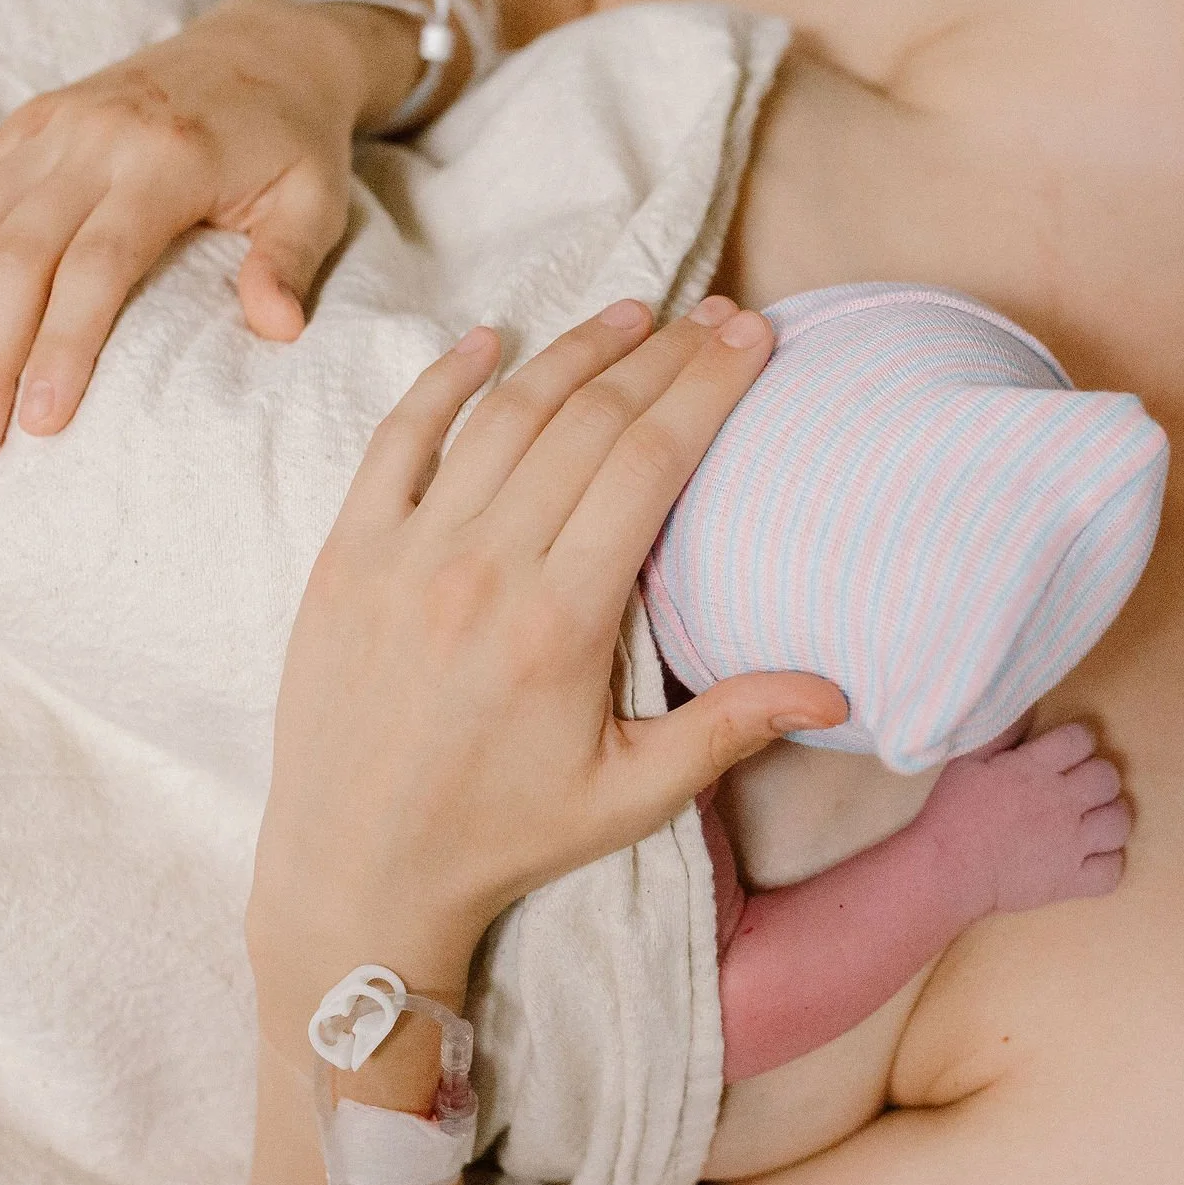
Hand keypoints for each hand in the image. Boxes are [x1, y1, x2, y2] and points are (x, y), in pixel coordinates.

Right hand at [0, 0, 382, 460]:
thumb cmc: (291, 142)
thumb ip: (289, 263)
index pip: (98, 264)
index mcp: (168, 161)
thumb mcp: (316, 199)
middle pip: (16, 253)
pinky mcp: (26, 123)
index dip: (64, 343)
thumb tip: (276, 328)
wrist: (261, 49)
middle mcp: (95, 139)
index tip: (42, 420)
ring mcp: (51, 126)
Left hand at [246, 296, 847, 1058]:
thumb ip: (729, 729)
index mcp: (561, 622)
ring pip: (502, 416)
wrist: (355, 870)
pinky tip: (489, 339)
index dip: (708, 386)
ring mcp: (406, 554)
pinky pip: (396, 440)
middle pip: (587, 422)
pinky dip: (442, 380)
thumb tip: (837, 691)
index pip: (649, 463)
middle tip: (714, 315)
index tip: (751, 337)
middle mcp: (483, 569)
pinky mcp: (346, 555)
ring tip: (632, 315)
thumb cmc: (501, 836)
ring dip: (573, 352)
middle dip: (663, 355)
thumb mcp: (628, 796)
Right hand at [910, 722, 1130, 916]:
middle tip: (1078, 785)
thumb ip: (1002, 732)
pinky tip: (1092, 855)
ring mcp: (1072, 845)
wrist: (946, 872)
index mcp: (1036, 769)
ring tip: (1091, 819)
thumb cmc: (952, 814)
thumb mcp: (967, 761)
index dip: (1077, 740)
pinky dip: (1108, 861)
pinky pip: (1113, 868)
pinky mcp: (1073, 881)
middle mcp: (1062, 803)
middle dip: (1096, 776)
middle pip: (1107, 777)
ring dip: (1109, 816)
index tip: (1066, 751)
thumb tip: (1030, 706)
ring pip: (1119, 822)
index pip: (1081, 739)